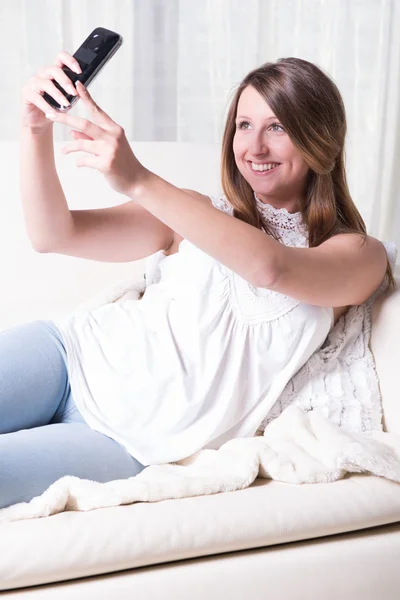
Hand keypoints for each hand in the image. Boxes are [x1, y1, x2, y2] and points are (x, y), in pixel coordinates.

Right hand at [21, 51, 81, 131]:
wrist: (41, 121)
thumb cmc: (55, 107)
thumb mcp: (68, 99)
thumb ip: (75, 92)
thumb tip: (84, 89)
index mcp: (54, 72)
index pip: (60, 58)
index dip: (70, 61)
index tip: (79, 71)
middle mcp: (43, 74)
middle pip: (54, 69)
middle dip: (65, 81)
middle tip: (74, 93)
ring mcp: (34, 82)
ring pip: (46, 83)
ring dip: (57, 94)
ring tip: (66, 105)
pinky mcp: (27, 93)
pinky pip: (37, 98)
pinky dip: (46, 106)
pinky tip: (53, 113)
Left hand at [47, 82, 146, 196]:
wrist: (136, 180)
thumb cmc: (123, 162)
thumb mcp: (109, 147)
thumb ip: (91, 138)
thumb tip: (73, 133)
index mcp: (114, 129)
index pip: (97, 110)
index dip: (86, 97)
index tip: (76, 85)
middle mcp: (112, 137)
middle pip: (84, 124)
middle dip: (65, 118)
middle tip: (50, 114)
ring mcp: (109, 150)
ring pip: (81, 144)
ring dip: (69, 147)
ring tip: (63, 151)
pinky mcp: (106, 164)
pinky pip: (84, 160)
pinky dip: (79, 162)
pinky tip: (79, 164)